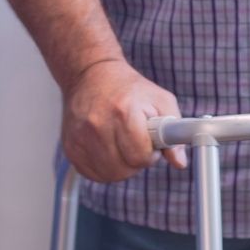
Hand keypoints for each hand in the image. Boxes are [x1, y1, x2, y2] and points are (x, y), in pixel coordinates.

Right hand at [61, 59, 186, 181]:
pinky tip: (107, 149)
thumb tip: (179, 162)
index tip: (150, 141)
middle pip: (125, 169)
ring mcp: (80, 137)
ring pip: (109, 175)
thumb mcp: (160, 100)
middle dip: (136, 160)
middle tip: (136, 141)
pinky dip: (104, 167)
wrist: (90, 74)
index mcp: (123, 111)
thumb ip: (175, 132)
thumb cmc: (128, 88)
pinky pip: (93, 174)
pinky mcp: (70, 147)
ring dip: (121, 165)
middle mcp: (97, 125)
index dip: (150, 153)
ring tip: (122, 143)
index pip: (140, 156)